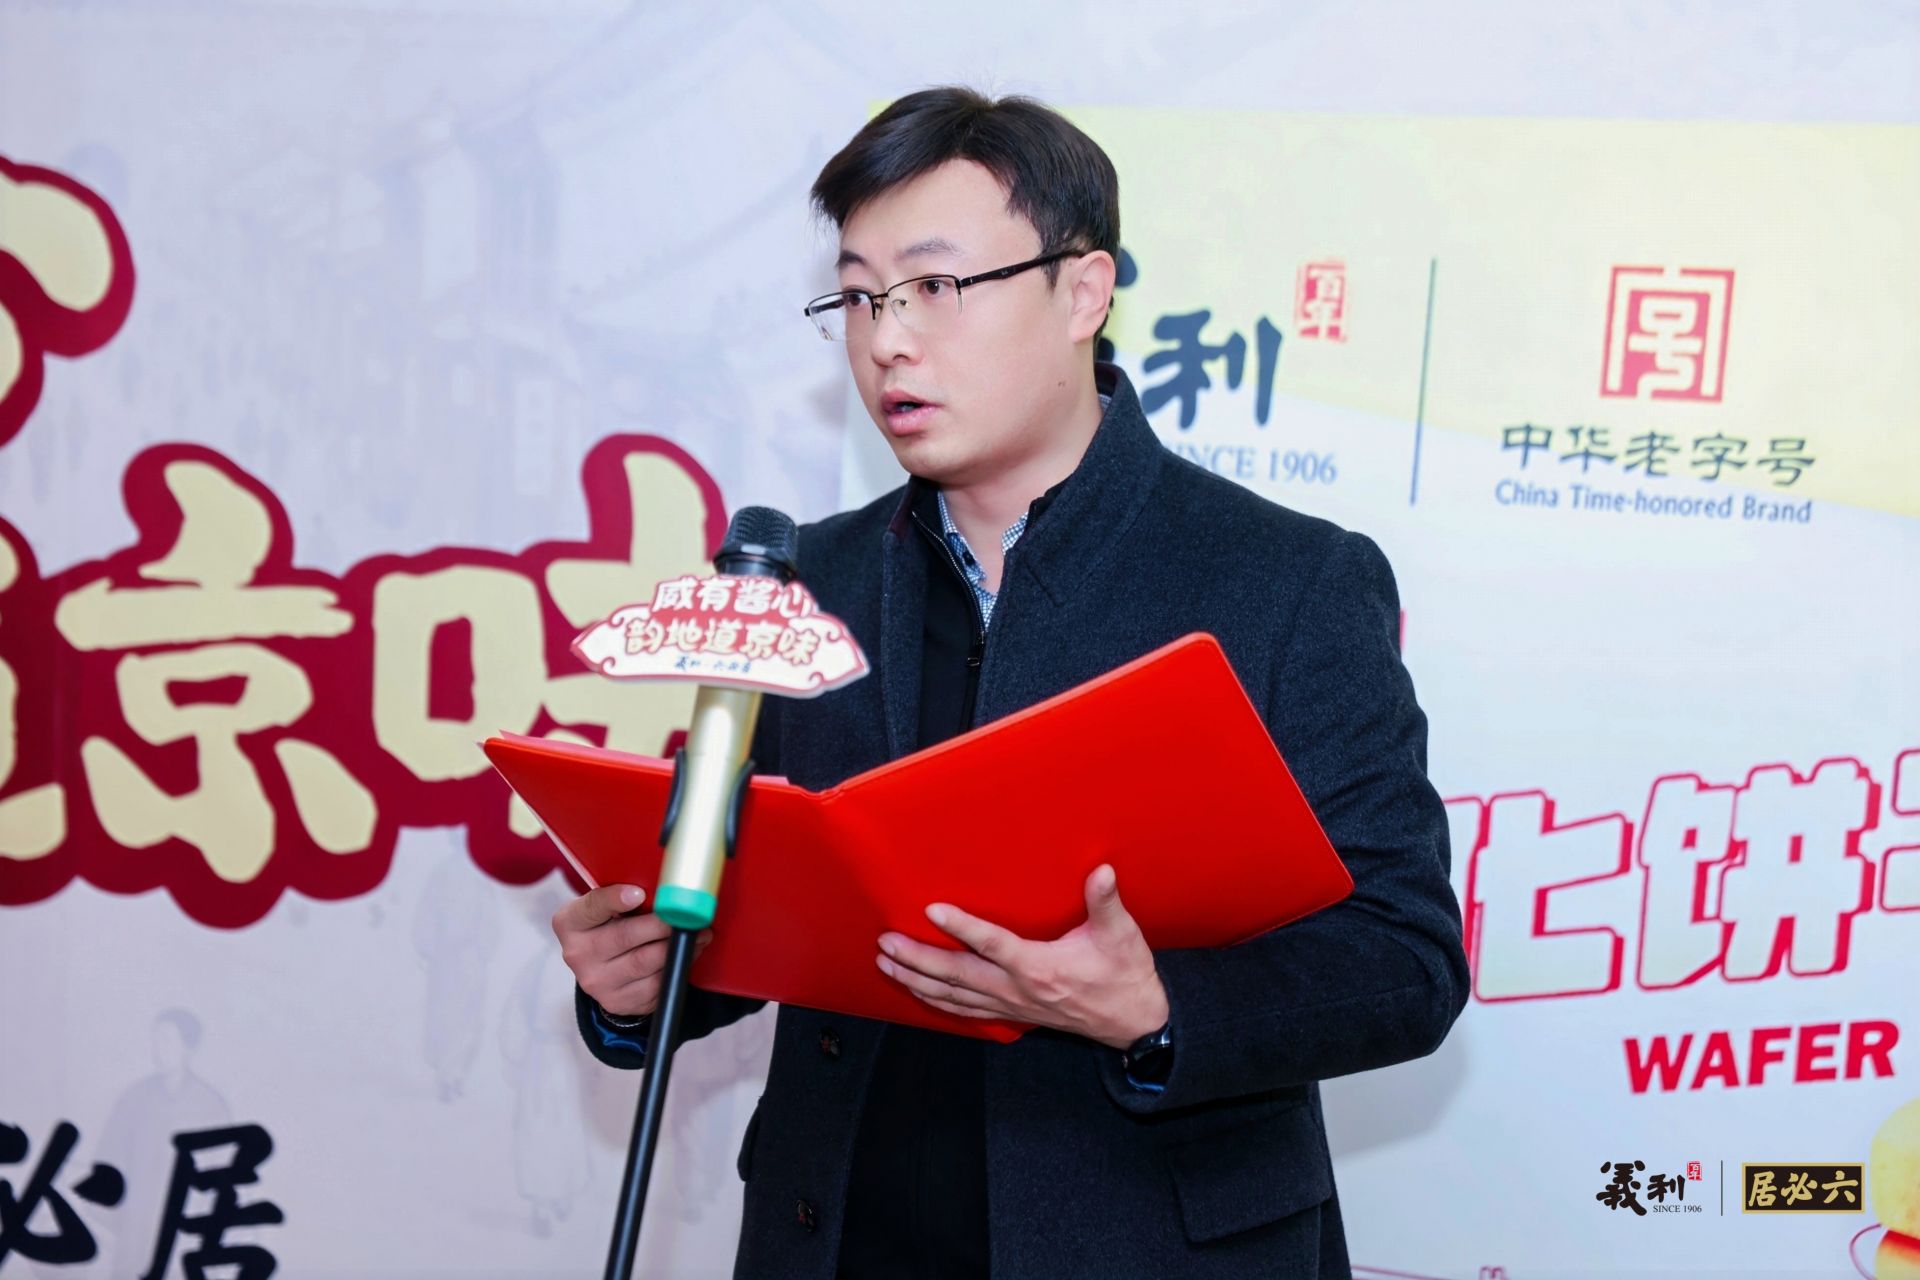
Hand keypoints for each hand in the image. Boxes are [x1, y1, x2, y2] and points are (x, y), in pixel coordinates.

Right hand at [552, 884, 711, 1018]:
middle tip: (687, 914)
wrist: (604, 969)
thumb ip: (626, 897)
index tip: (639, 893)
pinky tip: (686, 954)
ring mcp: (596, 982)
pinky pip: (655, 984)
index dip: (615, 899)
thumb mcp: (607, 908)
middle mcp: (577, 954)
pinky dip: (676, 967)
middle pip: (625, 936)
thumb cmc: (611, 926)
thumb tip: (666, 889)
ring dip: (676, 946)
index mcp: (570, 923)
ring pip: (645, 962)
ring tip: (698, 933)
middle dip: (662, 924)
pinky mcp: (618, 1002)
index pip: (592, 907)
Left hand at [876, 865, 1168, 1049]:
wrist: (1132, 1022)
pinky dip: (935, 1001)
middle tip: (886, 943)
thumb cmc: (1124, 976)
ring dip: (916, 980)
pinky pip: (963, 1010)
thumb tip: (1102, 872)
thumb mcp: (1121, 936)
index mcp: (1039, 968)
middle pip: (956, 975)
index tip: (933, 909)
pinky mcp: (1010, 1015)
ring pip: (952, 996)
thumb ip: (1106, 903)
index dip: (962, 927)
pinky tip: (916, 991)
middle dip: (917, 959)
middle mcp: (1017, 990)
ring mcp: (1010, 1006)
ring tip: (886, 965)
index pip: (993, 945)